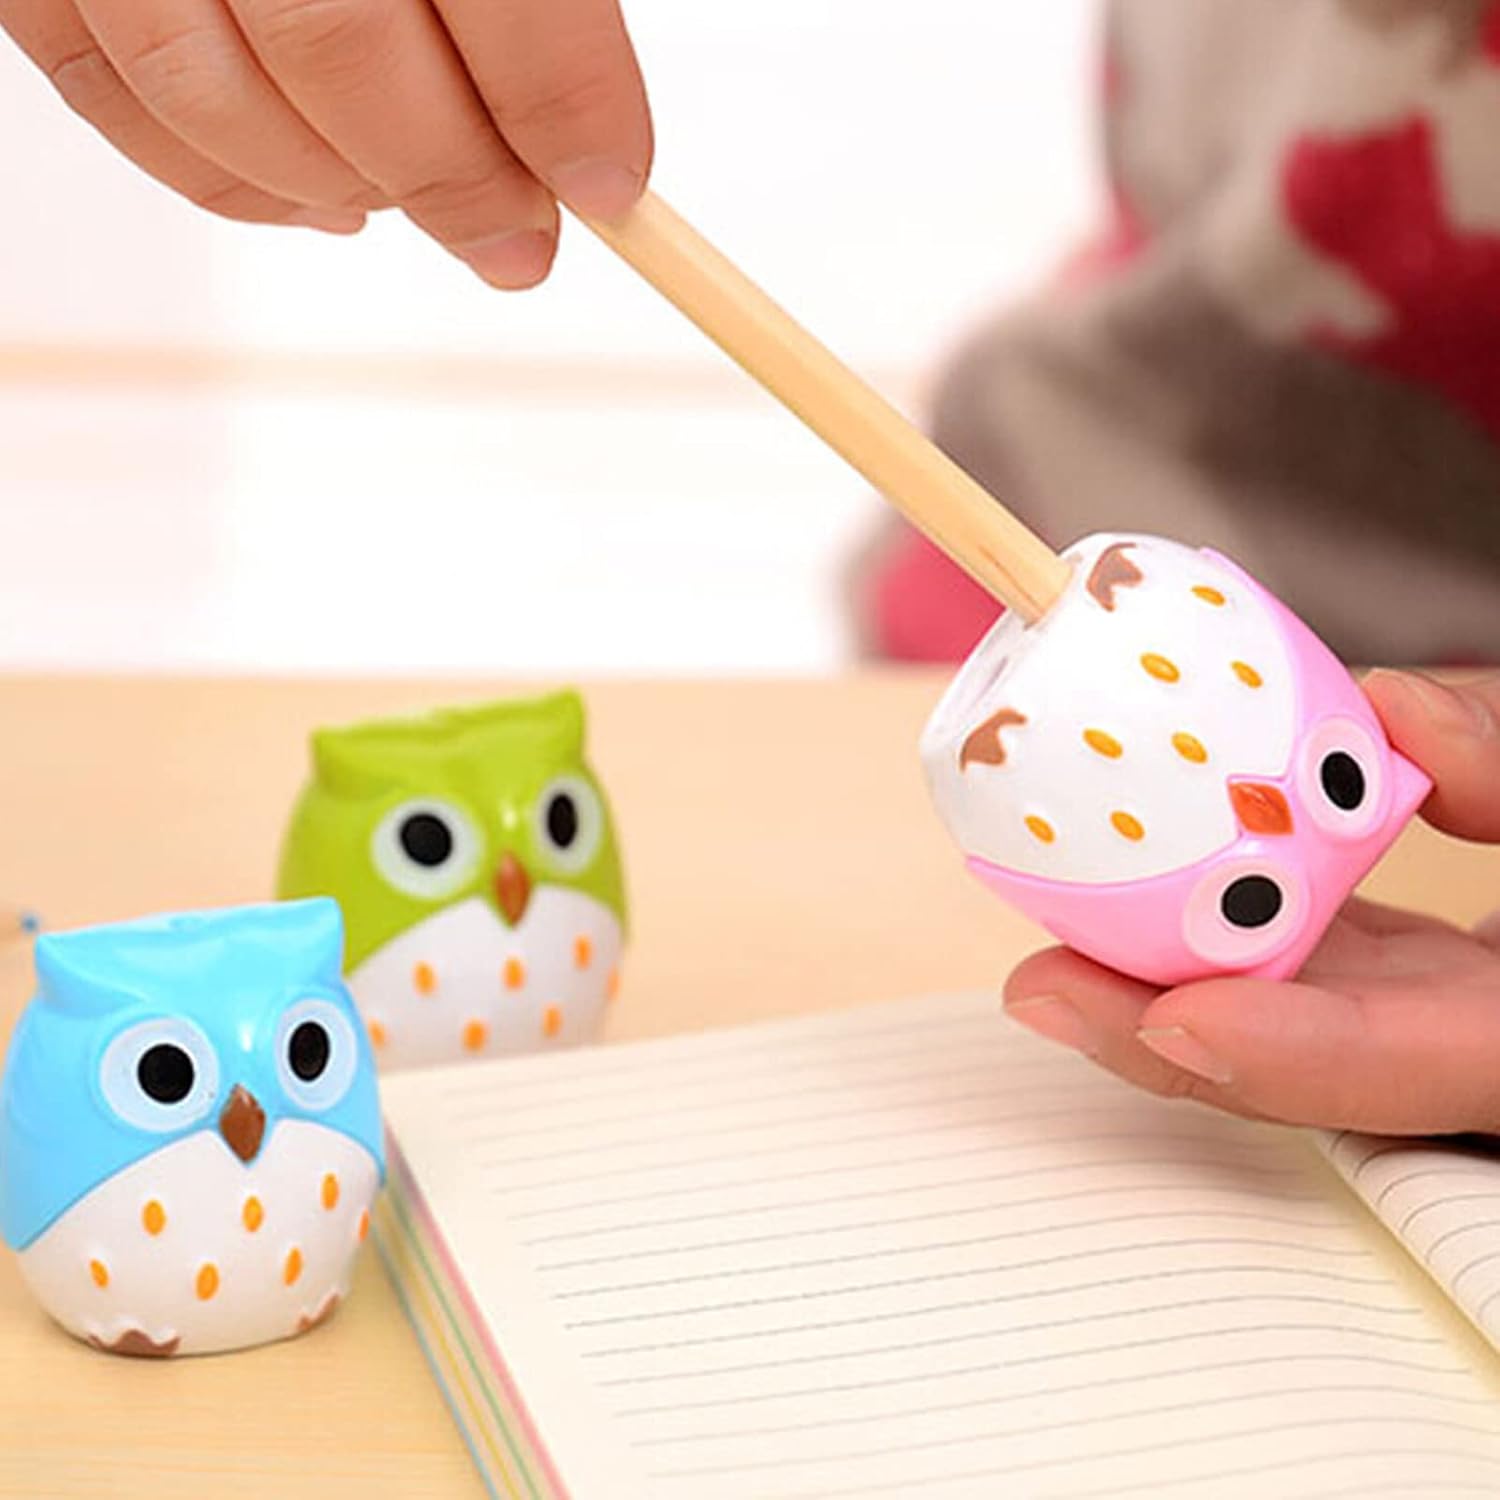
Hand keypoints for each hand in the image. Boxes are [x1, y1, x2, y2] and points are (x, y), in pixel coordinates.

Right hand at [1, 0, 650, 285]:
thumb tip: (586, 146)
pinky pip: (109, 95)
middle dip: (454, 178)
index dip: (560, 101)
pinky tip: (321, 205)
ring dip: (338, 187)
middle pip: (341, 44)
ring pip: (211, 91)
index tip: (611, 186)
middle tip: (520, 241)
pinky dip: (226, 184)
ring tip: (414, 209)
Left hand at [1003, 670, 1499, 1135]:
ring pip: (1305, 1033)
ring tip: (1049, 960)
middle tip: (1043, 988)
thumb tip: (1394, 709)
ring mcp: (1456, 1029)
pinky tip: (1137, 906)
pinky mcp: (1423, 989)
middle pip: (1329, 1072)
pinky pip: (1317, 981)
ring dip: (1172, 996)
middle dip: (1177, 1044)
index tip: (1179, 1020)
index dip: (1306, 1059)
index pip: (1437, 1064)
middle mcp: (1494, 1051)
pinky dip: (1228, 948)